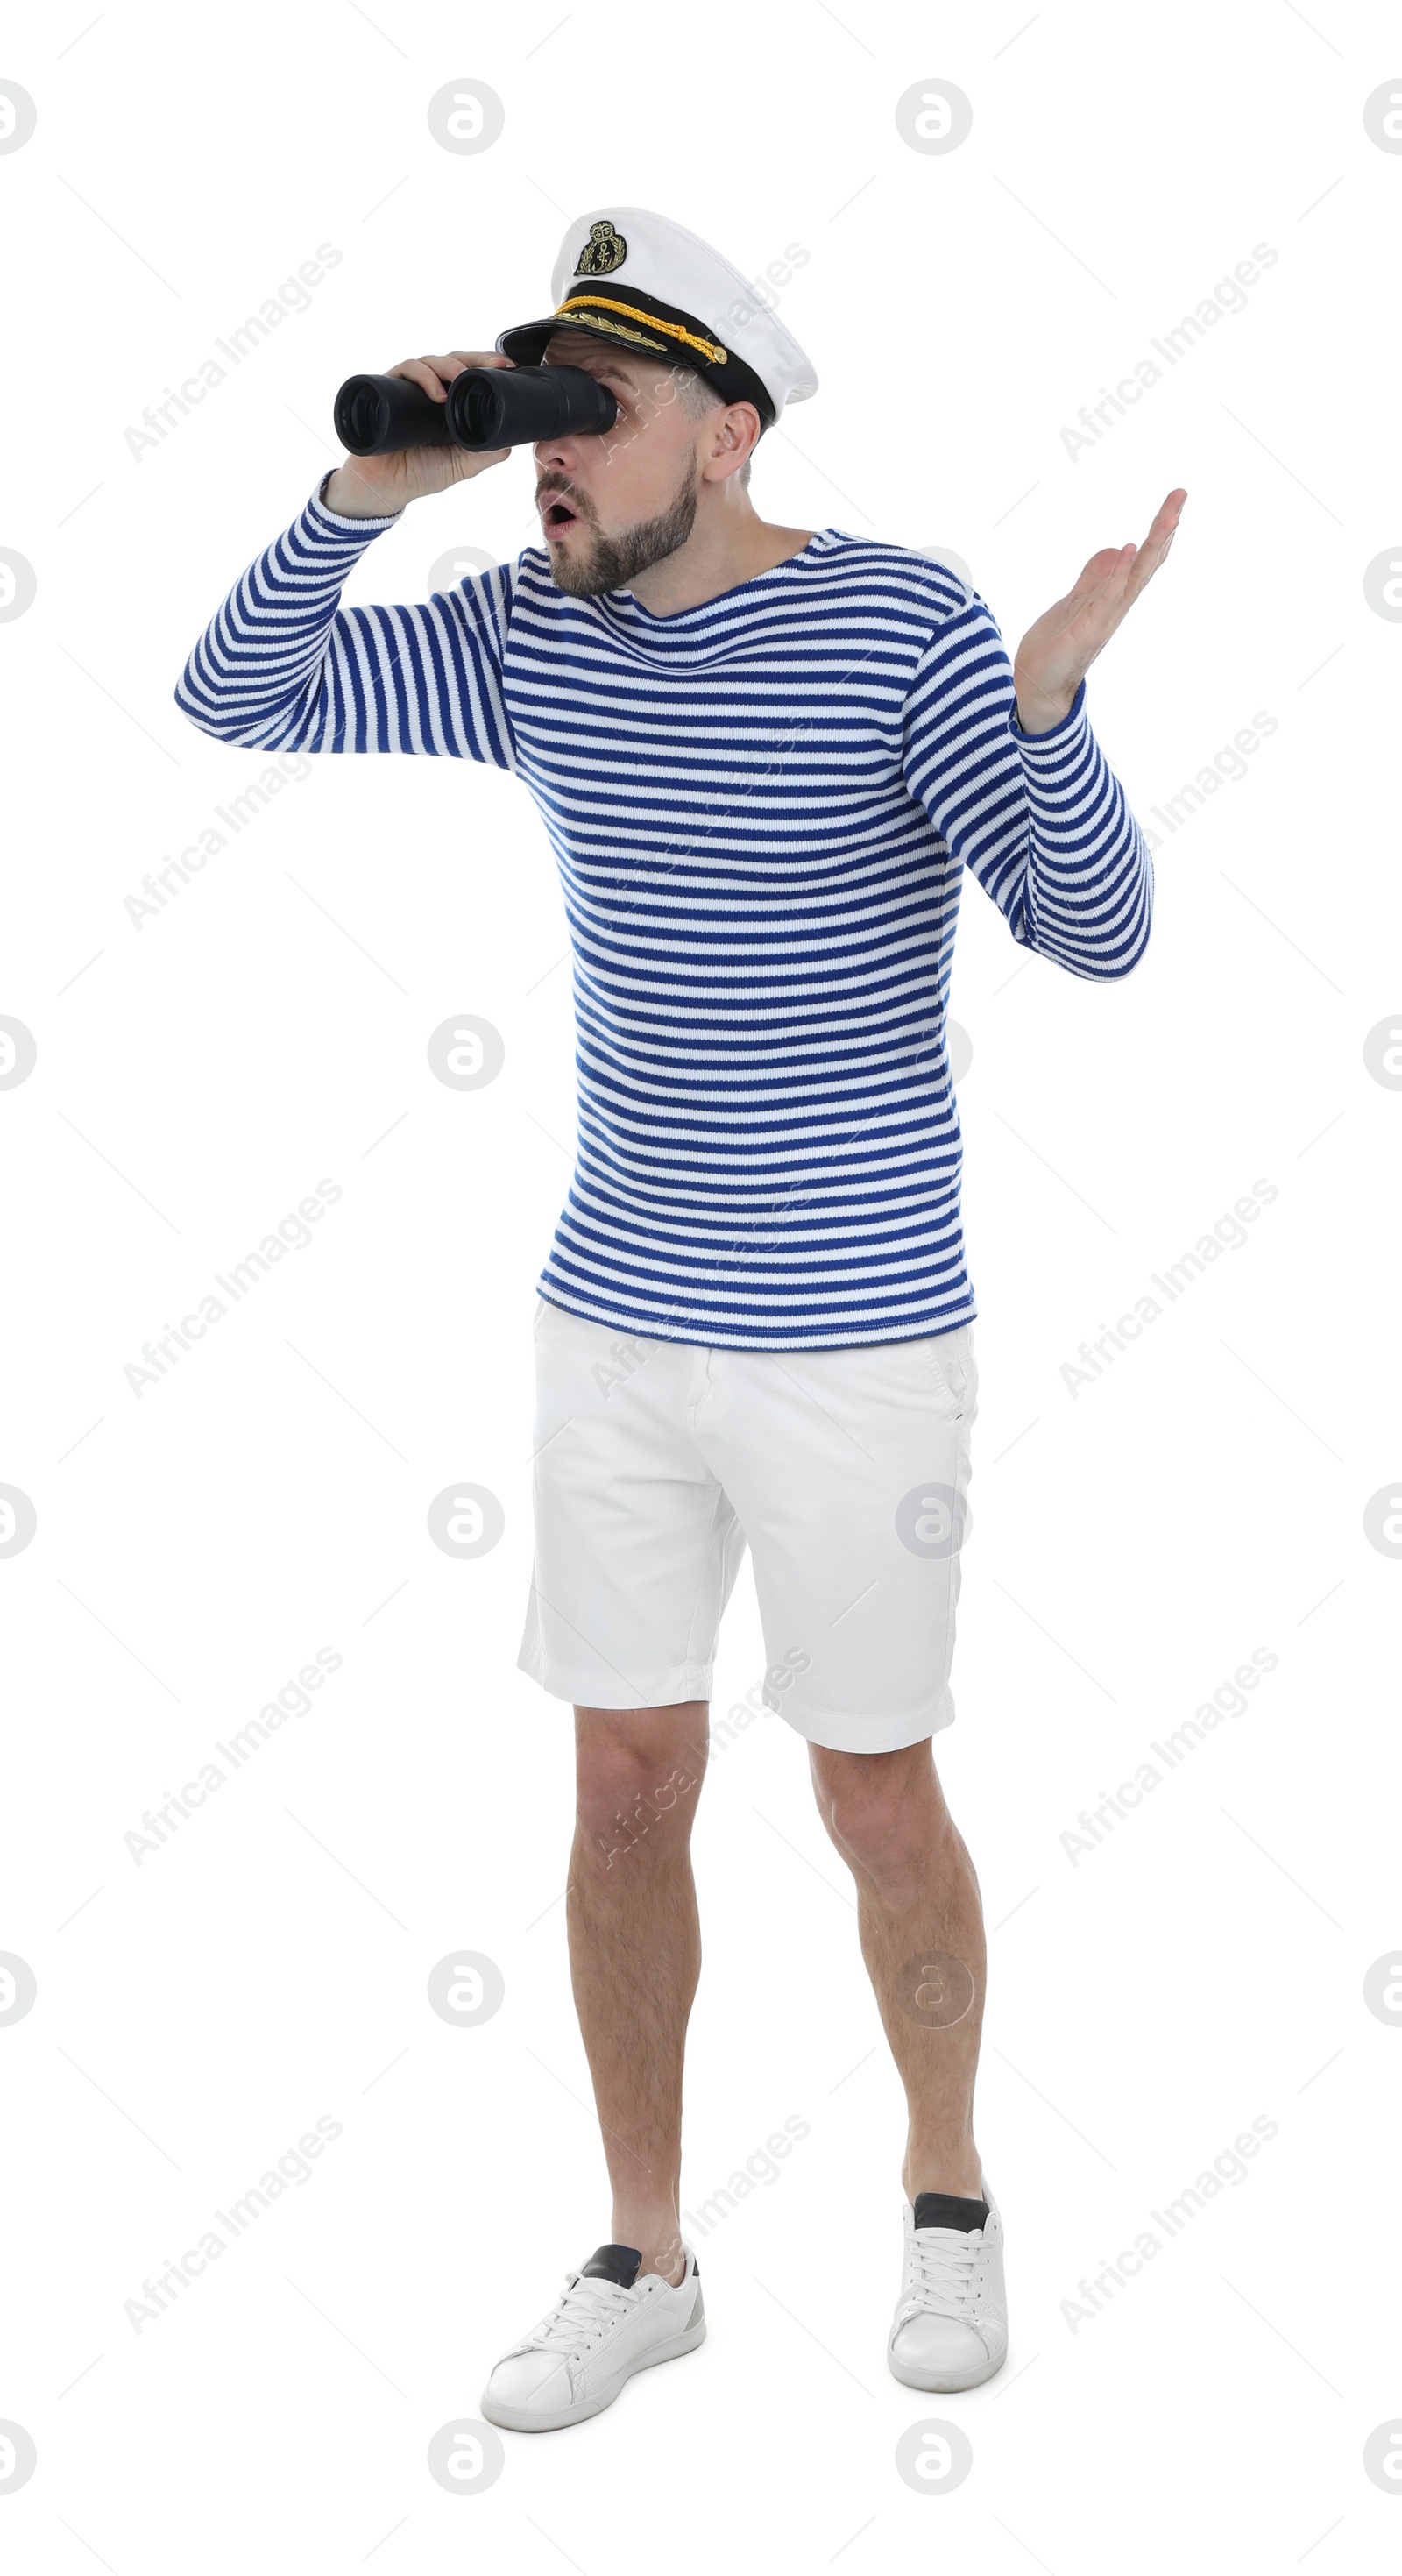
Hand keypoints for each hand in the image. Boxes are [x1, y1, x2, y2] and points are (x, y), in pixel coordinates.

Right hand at [321, 350, 514, 517]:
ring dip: (449, 366)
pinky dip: (423, 376)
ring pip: (432, 360)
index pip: (470, 374)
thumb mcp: (462, 466)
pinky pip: (406, 370)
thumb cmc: (420, 473)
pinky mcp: (389, 388)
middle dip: (476, 358)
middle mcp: (430, 390)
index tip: (508, 366)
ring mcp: (410, 388)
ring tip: (461, 380)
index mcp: (450, 403)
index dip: (487, 365)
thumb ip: (486, 453)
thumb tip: (511, 440)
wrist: (385, 486)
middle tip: (494, 364)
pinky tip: (436, 394)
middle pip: (454, 360)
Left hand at [1012, 487, 1186, 734]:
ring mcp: (1104, 618)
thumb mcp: (1075, 602)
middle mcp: (1116, 607)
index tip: (1177, 500)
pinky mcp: (1087, 630)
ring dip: (1151, 546)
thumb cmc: (1055, 649)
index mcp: (1113, 597)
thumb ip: (1094, 578)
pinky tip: (1128, 549)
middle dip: (1164, 528)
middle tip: (1181, 496)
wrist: (1035, 686)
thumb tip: (1113, 550)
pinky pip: (1107, 598)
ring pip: (1135, 577)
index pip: (1142, 558)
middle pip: (1147, 562)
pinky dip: (1119, 574)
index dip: (1160, 530)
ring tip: (1169, 517)